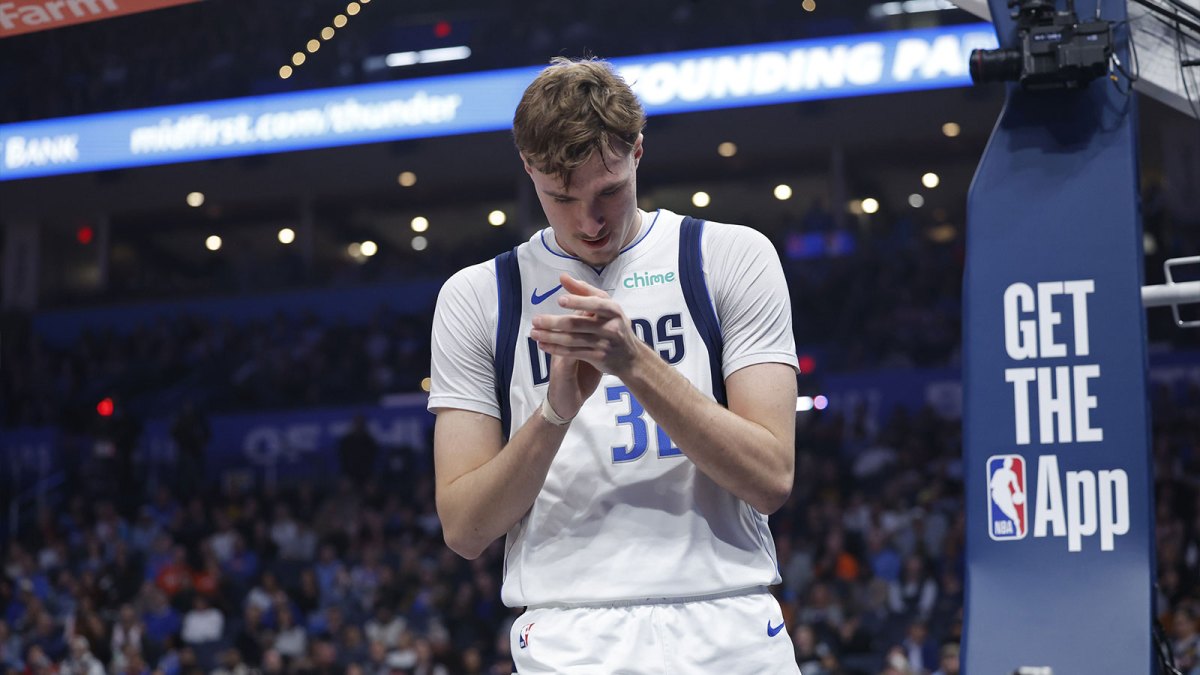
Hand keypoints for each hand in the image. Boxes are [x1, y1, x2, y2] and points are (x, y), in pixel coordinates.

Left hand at [530, 274, 644, 413]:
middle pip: (578, 323)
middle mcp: (610, 326)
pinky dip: (557, 350)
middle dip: (554, 322)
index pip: (595, 304)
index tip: (560, 300)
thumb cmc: (615, 325)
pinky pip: (573, 353)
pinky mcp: (598, 357)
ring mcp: (604, 343)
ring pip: (573, 340)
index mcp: (613, 310)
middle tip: (536, 320)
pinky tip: (543, 345)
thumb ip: (584, 290)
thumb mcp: (606, 305)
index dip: (578, 302)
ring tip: (534, 333)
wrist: (631, 357)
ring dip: (551, 337)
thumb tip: (563, 277)